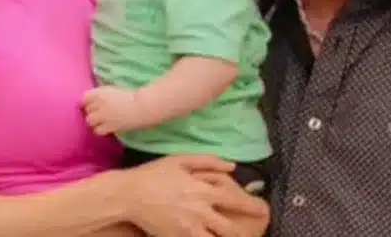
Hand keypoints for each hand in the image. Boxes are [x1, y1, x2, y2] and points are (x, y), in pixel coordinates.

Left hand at [82, 86, 143, 134]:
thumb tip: (93, 101)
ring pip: (89, 121)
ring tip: (101, 123)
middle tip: (99, 115)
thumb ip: (102, 94)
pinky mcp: (108, 126)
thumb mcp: (114, 90)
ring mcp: (103, 115)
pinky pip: (97, 130)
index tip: (90, 106)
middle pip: (87, 110)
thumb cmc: (132, 96)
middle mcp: (99, 103)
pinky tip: (106, 128)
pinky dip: (100, 130)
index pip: (84, 98)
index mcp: (101, 92)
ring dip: (94, 122)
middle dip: (92, 112)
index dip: (86, 103)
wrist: (143, 106)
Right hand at [122, 155, 266, 236]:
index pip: (233, 200)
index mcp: (202, 190)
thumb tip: (233, 166)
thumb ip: (208, 162)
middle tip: (255, 232)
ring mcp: (189, 229)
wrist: (128, 196)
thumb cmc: (154, 175)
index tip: (262, 209)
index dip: (250, 205)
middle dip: (244, 232)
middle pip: (230, 227)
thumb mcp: (180, 160)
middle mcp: (199, 212)